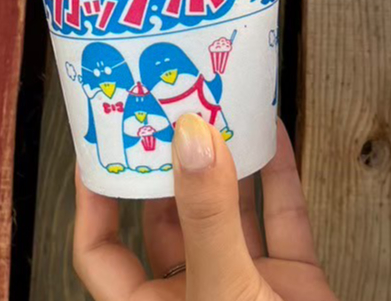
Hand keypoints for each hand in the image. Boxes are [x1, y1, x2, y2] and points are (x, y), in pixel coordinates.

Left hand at [74, 115, 336, 300]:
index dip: (96, 200)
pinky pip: (285, 217)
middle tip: (166, 109)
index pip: (102, 251)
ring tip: (218, 108)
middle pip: (168, 217)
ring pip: (230, 209)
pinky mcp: (294, 280)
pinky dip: (281, 173)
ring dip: (227, 160)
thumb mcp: (223, 291)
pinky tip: (273, 131)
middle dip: (169, 164)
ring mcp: (246, 284)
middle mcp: (193, 293)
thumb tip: (190, 138)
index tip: (100, 146)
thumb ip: (207, 217)